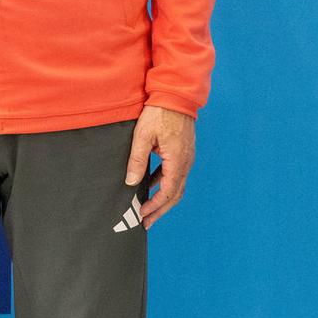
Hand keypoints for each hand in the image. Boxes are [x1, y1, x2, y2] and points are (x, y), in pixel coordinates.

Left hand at [124, 105, 194, 226]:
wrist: (175, 95)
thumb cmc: (158, 113)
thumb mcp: (142, 137)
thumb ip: (136, 161)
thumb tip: (130, 182)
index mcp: (177, 160)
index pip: (168, 191)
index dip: (155, 206)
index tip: (141, 215)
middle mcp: (186, 162)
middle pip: (175, 194)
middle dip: (160, 210)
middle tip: (146, 222)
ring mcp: (187, 157)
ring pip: (176, 185)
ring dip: (162, 199)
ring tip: (147, 209)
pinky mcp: (183, 152)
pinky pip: (174, 174)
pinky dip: (163, 184)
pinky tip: (149, 186)